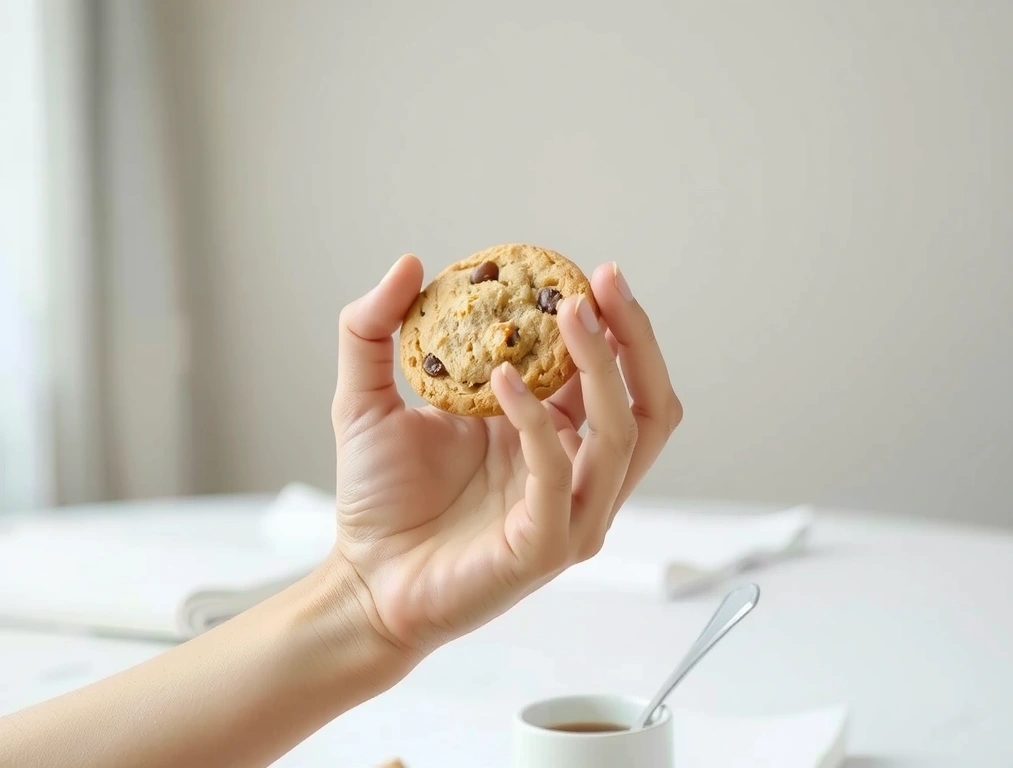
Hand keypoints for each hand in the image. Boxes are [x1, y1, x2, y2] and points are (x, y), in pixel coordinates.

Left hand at [327, 254, 681, 657]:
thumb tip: (408, 264)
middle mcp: (572, 472)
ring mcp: (569, 512)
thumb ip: (374, 331)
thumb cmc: (379, 499)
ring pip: (626, 435)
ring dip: (604, 367)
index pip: (612, 378)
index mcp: (550, 437)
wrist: (362, 578)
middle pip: (647, 404)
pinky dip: (539, 422)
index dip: (615, 325)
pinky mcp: (547, 546)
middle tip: (605, 283)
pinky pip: (560, 474)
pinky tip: (502, 379)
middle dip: (635, 337)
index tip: (593, 273)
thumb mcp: (366, 398)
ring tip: (567, 312)